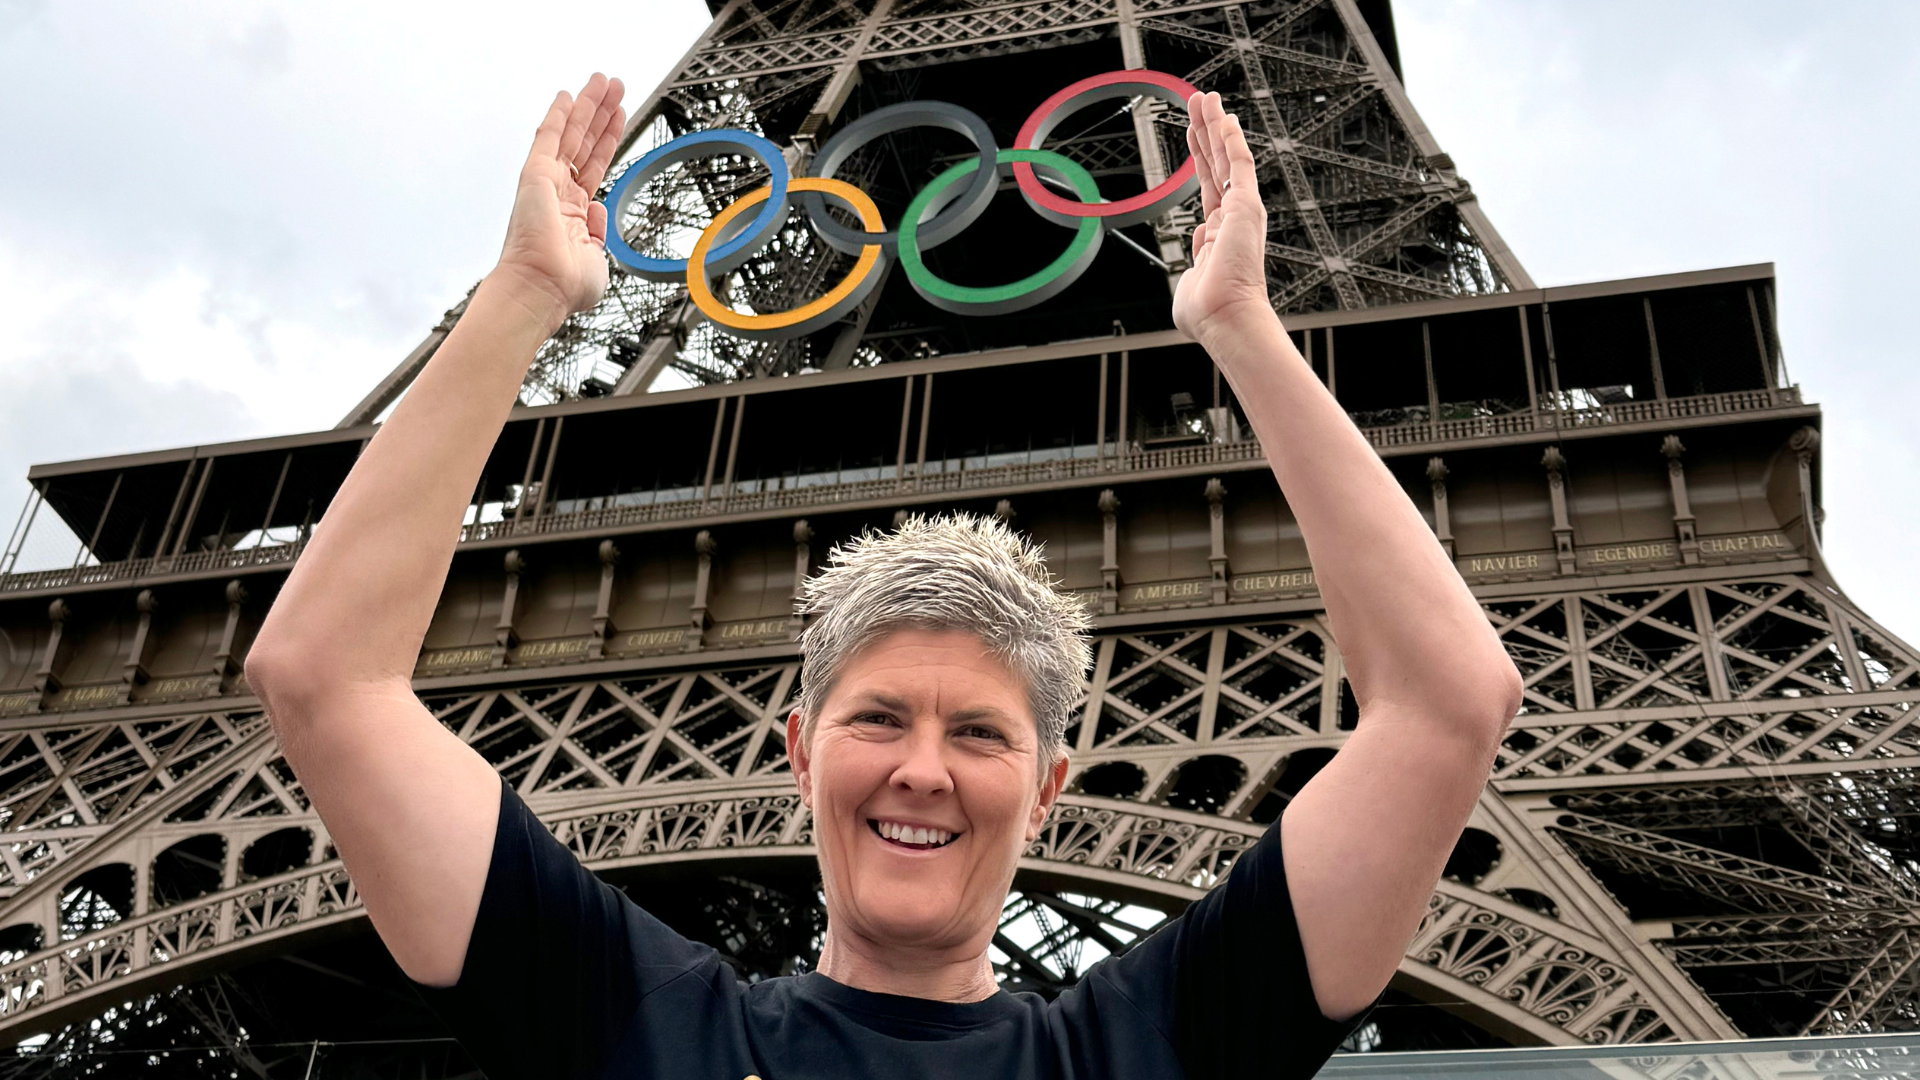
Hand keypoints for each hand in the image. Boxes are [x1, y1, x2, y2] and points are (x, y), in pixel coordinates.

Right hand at [492, 74, 626, 327]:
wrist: (543, 289)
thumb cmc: (564, 286)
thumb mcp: (597, 259)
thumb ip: (600, 234)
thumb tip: (599, 211)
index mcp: (572, 213)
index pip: (594, 166)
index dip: (608, 140)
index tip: (619, 117)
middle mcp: (558, 194)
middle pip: (584, 142)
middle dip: (601, 113)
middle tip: (615, 87)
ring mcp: (546, 182)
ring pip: (571, 134)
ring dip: (588, 106)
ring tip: (605, 81)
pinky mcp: (535, 176)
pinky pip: (548, 137)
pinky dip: (558, 115)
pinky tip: (568, 96)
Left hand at [1172, 92, 1272, 345]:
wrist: (1224, 316)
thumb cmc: (1207, 310)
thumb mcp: (1190, 282)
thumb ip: (1192, 264)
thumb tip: (1198, 251)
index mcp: (1219, 234)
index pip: (1209, 186)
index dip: (1201, 159)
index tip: (1194, 137)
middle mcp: (1233, 218)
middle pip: (1217, 164)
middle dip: (1207, 133)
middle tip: (1199, 105)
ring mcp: (1241, 210)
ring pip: (1227, 157)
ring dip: (1215, 126)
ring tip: (1206, 99)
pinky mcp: (1247, 205)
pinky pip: (1240, 164)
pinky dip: (1232, 138)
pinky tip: (1223, 117)